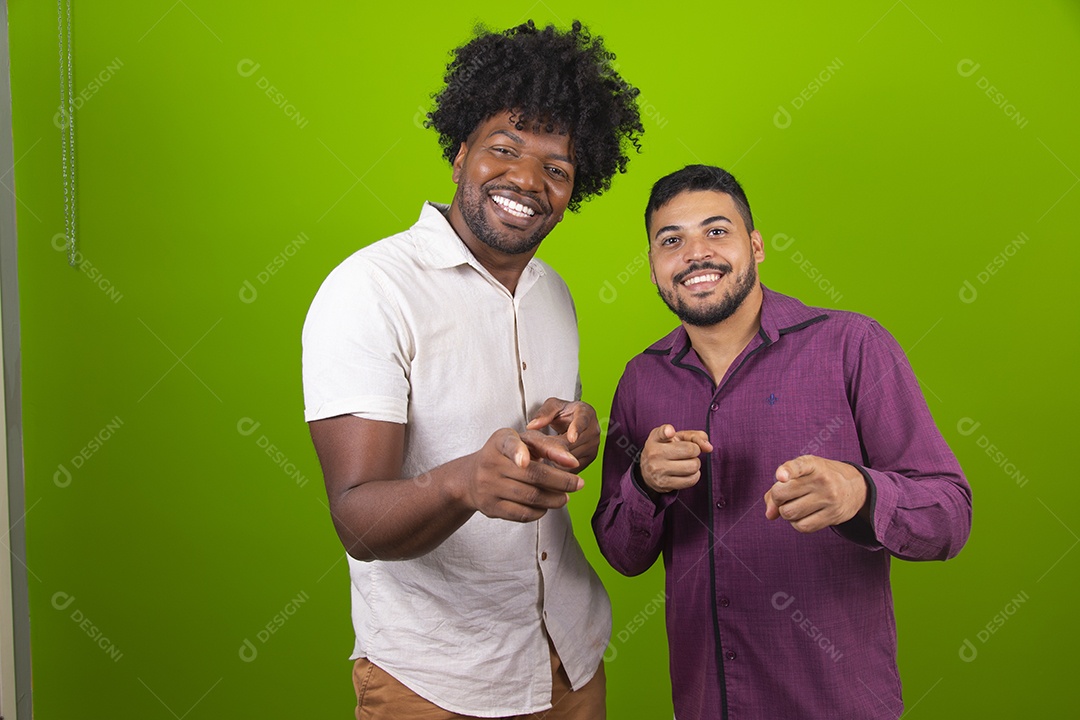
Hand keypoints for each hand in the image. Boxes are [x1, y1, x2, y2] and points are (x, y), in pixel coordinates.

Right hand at [461, 428, 583, 522]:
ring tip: (565, 497)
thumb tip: (572, 462)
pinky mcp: (490, 507)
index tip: (525, 461)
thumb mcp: (523, 441)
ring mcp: (488, 487)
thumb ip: (548, 446)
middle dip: (561, 482)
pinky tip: (546, 506)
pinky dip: (539, 512)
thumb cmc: (507, 455)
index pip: (509, 445)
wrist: (471, 478)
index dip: (518, 452)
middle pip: (532, 475)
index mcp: (500, 441)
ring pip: (529, 497)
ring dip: (554, 499)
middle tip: (579, 484)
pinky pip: (521, 514)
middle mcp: (490, 463)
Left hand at [526, 398, 600, 468]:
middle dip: (556, 447)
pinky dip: (561, 466)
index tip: (571, 438)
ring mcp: (593, 445)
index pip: (582, 421)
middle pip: (574, 444)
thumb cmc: (563, 412)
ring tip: (544, 455)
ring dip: (558, 458)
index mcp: (586, 413)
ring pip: (572, 457)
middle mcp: (593, 430)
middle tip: (538, 450)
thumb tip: (532, 426)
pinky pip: (573, 466)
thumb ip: (543, 414)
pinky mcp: (590, 458)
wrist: (574, 421)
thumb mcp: (552, 406)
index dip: (577, 429)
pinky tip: (551, 461)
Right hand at [639, 424, 712, 494]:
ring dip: (695, 464)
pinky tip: (687, 472)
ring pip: (693, 466)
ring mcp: (659, 470)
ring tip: (687, 462)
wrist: (646, 472)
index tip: (670, 433)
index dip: (668, 432)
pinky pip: (691, 480)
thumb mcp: (675, 436)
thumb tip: (709, 447)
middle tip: (688, 453)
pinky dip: (694, 475)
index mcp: (655, 438)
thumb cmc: (665, 449)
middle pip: (690, 450)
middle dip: (695, 451)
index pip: (662, 433)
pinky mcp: (665, 484)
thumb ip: (694, 436)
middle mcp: (655, 454)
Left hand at [764, 455, 868, 532]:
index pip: (799, 465)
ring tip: (795, 506)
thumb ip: (778, 487)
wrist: (856, 487)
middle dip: (776, 499)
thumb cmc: (820, 478)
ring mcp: (829, 498)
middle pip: (781, 494)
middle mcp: (822, 480)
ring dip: (786, 513)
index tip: (781, 476)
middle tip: (784, 498)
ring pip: (789, 513)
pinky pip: (802, 526)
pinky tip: (803, 516)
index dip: (788, 471)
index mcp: (812, 464)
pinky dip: (796, 523)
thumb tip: (769, 515)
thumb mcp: (802, 472)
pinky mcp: (833, 515)